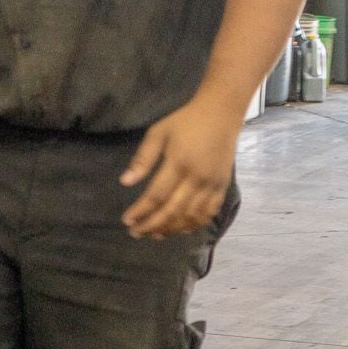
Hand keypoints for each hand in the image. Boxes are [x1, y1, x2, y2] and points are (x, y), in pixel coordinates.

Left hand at [121, 94, 239, 240]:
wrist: (220, 114)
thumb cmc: (185, 121)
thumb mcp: (158, 132)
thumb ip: (143, 158)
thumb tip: (125, 182)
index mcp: (178, 163)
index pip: (156, 195)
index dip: (141, 211)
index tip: (127, 220)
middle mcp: (196, 178)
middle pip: (172, 211)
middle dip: (152, 225)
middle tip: (136, 233)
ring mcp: (212, 185)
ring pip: (190, 216)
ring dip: (171, 229)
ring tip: (154, 234)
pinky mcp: (222, 186)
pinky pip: (209, 213)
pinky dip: (195, 225)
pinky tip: (181, 230)